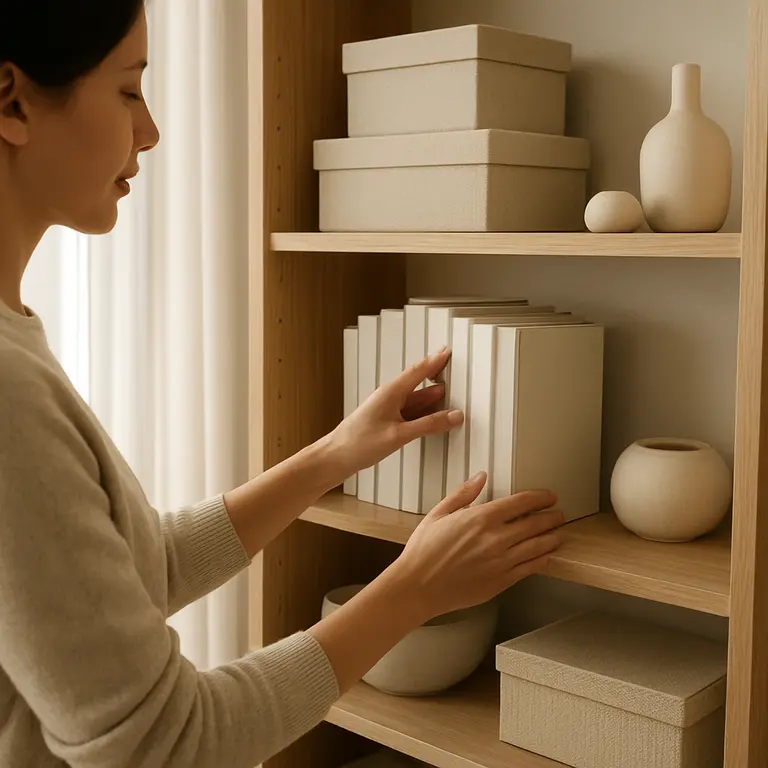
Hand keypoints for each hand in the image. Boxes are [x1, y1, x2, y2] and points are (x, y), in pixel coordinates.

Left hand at [329, 348, 462, 475]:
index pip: (418, 371)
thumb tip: (454, 416)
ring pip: (414, 400)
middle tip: (453, 371)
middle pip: (417, 383)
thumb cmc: (359, 443)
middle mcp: (389, 397)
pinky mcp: (385, 422)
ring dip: (431, 398)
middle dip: (435, 377)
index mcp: (391, 392)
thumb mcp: (399, 434)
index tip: (448, 352)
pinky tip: (432, 417)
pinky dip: (423, 413)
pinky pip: (409, 412)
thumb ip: (429, 425)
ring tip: (450, 394)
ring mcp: (387, 409)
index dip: (435, 360)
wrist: (336, 457)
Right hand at [391, 473, 564, 619]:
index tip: (549, 497)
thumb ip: (463, 494)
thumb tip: (481, 476)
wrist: (418, 586)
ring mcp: (501, 562)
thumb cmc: (424, 551)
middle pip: (534, 524)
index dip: (539, 498)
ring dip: (552, 538)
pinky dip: (542, 560)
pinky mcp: (501, 581)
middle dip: (551, 518)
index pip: (520, 503)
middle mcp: (495, 539)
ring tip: (560, 534)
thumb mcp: (438, 514)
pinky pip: (529, 569)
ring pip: (537, 547)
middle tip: (559, 514)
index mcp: (480, 518)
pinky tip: (547, 556)